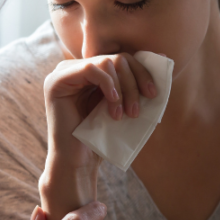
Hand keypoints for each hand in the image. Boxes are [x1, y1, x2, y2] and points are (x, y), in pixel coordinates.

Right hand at [43, 54, 156, 169]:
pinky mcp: (56, 81)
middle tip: (138, 109)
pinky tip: (113, 105)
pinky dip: (108, 85)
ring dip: (123, 89)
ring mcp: (63, 73)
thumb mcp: (125, 104)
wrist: (79, 163)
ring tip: (125, 114)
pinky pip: (90, 69)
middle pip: (116, 59)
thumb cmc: (103, 137)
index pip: (122, 59)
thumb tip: (163, 56)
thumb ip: (138, 82)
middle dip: (134, 82)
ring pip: (106, 63)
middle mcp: (75, 69)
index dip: (142, 72)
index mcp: (91, 73)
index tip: (154, 93)